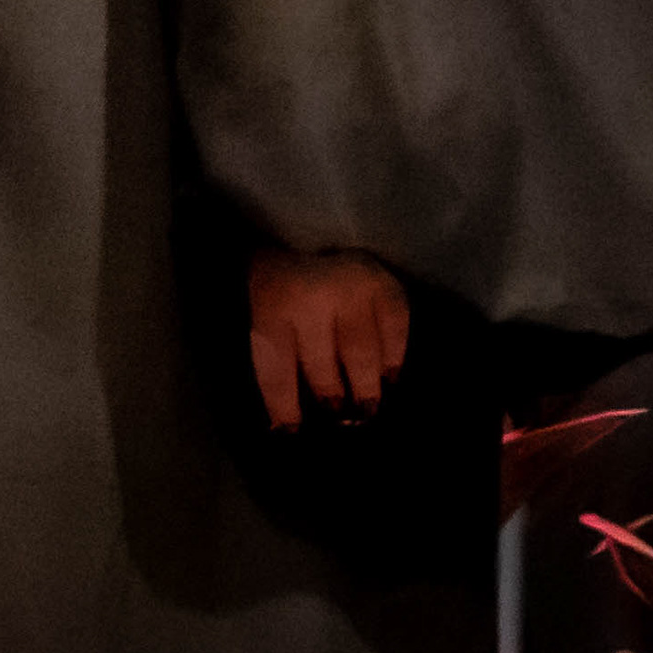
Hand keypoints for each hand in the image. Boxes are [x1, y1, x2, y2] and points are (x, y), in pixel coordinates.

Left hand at [247, 248, 409, 429]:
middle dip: (331, 399)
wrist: (302, 218)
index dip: (284, 406)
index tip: (290, 434)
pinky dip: (393, 358)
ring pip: (361, 356)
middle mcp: (312, 296)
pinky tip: (389, 375)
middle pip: (323, 367)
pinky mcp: (386, 284)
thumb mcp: (257, 308)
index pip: (278, 367)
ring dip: (366, 388)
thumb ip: (272, 352)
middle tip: (343, 421)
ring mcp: (352, 289)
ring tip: (366, 409)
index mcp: (269, 303)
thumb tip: (284, 422)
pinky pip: (395, 333)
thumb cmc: (276, 275)